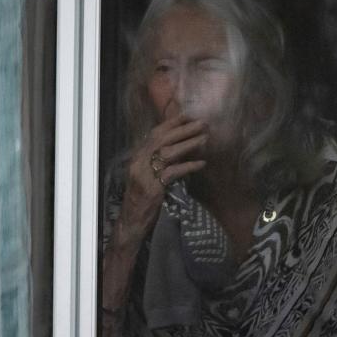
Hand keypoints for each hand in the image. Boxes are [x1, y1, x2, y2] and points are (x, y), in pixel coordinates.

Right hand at [117, 113, 206, 239]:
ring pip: (167, 153)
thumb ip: (157, 162)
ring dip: (188, 144)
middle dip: (183, 130)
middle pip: (161, 140)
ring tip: (205, 139)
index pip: (154, 134)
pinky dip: (188, 166)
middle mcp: (138, 163)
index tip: (187, 115)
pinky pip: (173, 172)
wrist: (131, 221)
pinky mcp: (153, 188)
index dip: (171, 124)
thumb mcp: (147, 175)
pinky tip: (201, 164)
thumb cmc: (141, 198)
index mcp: (137, 158)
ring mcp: (144, 175)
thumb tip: (178, 148)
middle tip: (202, 123)